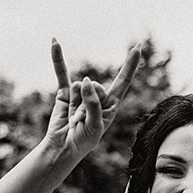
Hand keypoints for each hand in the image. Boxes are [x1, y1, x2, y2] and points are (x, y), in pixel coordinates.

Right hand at [44, 40, 140, 161]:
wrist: (63, 148)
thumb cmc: (83, 141)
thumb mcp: (95, 126)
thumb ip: (93, 104)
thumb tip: (86, 80)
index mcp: (111, 105)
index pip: (122, 81)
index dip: (129, 65)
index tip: (137, 48)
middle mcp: (98, 97)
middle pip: (97, 86)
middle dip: (89, 103)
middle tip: (82, 121)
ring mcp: (81, 94)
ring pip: (81, 86)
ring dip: (76, 104)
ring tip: (74, 120)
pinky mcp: (65, 93)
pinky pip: (61, 73)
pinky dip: (57, 59)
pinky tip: (54, 43)